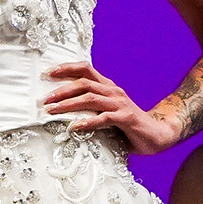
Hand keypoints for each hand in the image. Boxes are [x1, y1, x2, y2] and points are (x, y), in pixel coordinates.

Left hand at [42, 61, 181, 153]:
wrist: (157, 134)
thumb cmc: (127, 125)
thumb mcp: (106, 113)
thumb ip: (89, 110)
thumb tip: (61, 113)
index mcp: (107, 87)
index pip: (85, 69)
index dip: (66, 68)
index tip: (48, 73)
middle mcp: (113, 91)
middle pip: (84, 83)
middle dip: (62, 90)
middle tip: (45, 99)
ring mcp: (120, 104)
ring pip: (91, 98)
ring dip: (69, 104)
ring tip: (53, 111)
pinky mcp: (126, 119)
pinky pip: (104, 118)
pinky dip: (88, 122)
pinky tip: (75, 127)